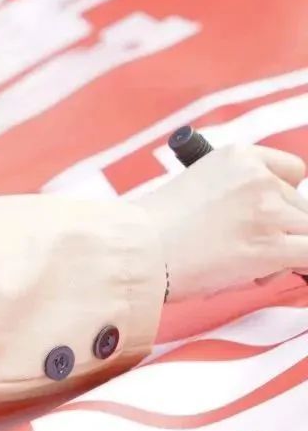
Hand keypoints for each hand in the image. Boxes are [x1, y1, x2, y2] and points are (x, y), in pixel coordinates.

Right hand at [140, 145, 307, 301]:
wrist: (138, 249)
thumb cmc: (158, 228)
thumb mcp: (201, 185)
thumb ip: (240, 193)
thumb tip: (275, 223)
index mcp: (239, 156)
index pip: (293, 171)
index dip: (285, 197)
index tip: (270, 215)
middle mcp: (258, 178)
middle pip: (302, 207)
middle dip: (284, 230)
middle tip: (251, 250)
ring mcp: (266, 211)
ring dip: (290, 251)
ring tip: (252, 267)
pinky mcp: (270, 246)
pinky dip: (299, 265)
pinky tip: (268, 274)